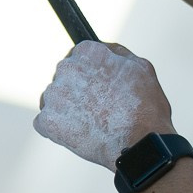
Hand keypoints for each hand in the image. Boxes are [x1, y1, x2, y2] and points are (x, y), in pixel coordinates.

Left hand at [33, 41, 174, 168]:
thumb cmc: (145, 108)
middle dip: (77, 91)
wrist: (138, 143)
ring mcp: (54, 95)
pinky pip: (46, 123)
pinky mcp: (46, 121)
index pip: (78, 57)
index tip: (98, 88)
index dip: (89, 74)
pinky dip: (59, 130)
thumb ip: (116, 53)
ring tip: (92, 124)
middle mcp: (66, 68)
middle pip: (65, 78)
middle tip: (98, 109)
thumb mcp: (141, 67)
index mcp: (87, 52)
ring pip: (55, 101)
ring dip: (67, 111)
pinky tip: (79, 135)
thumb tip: (103, 49)